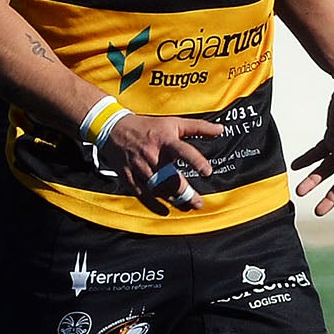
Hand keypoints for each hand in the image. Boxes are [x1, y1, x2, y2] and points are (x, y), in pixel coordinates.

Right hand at [104, 109, 223, 211]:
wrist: (112, 128)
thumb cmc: (148, 126)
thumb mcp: (173, 122)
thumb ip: (198, 127)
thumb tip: (221, 129)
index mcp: (165, 140)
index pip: (183, 151)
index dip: (196, 160)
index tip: (207, 172)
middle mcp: (152, 155)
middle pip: (170, 177)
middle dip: (185, 192)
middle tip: (198, 203)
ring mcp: (139, 167)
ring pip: (158, 188)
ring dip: (173, 199)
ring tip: (186, 206)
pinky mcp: (128, 176)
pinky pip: (142, 193)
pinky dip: (153, 204)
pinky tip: (165, 210)